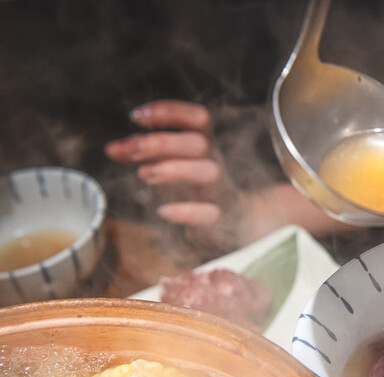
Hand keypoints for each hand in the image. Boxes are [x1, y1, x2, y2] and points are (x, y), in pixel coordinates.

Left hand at [104, 100, 241, 247]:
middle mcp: (214, 164)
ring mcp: (218, 190)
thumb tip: (111, 149)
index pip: (197, 118)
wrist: (235, 220)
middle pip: (198, 143)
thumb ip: (143, 156)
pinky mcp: (218, 217)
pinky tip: (164, 211)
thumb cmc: (196, 187)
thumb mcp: (170, 164)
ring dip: (174, 169)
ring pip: (207, 171)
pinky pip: (209, 213)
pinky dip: (186, 212)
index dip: (169, 112)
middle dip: (163, 142)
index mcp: (204, 146)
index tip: (136, 116)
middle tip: (133, 150)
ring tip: (144, 174)